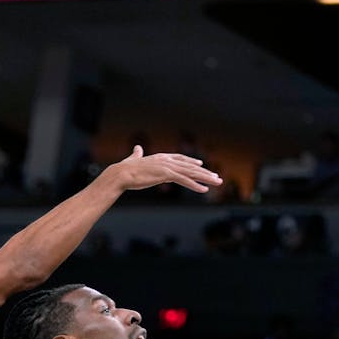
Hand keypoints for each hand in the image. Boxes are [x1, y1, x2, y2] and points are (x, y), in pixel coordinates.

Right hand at [98, 146, 222, 194]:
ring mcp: (167, 167)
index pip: (180, 159)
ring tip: (217, 182)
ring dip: (205, 178)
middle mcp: (166, 160)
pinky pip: (184, 181)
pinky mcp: (166, 175)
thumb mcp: (134, 160)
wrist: (121, 173)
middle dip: (205, 173)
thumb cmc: (126, 169)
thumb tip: (137, 147)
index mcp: (161, 157)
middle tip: (217, 178)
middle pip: (190, 167)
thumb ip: (137, 154)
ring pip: (191, 173)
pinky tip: (204, 190)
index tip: (202, 165)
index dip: (192, 162)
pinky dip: (195, 185)